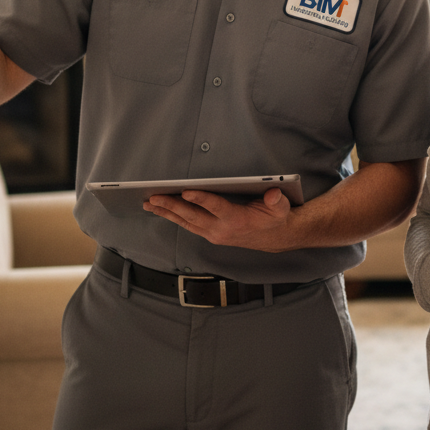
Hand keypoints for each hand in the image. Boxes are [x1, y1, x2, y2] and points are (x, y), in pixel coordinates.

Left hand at [143, 188, 294, 252]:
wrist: (275, 237)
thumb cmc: (275, 218)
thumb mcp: (280, 207)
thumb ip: (276, 200)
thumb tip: (273, 193)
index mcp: (237, 219)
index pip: (215, 207)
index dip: (201, 199)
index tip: (185, 191)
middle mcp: (222, 229)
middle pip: (193, 216)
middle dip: (171, 206)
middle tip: (154, 196)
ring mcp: (214, 234)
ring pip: (186, 222)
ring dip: (166, 213)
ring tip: (149, 203)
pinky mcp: (210, 234)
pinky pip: (188, 225)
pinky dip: (173, 218)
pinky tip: (161, 210)